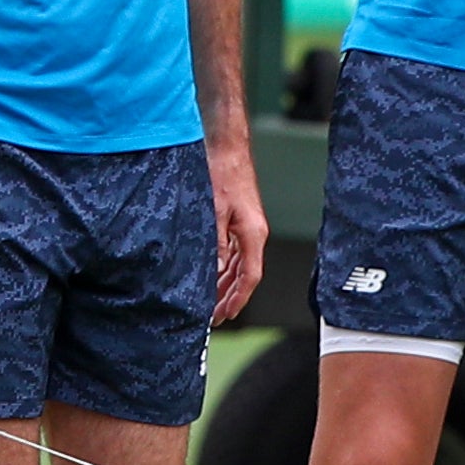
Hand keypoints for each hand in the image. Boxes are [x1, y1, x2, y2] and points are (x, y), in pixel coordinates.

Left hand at [206, 139, 267, 325]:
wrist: (227, 147)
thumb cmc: (222, 173)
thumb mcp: (214, 212)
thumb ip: (216, 243)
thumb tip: (215, 269)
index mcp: (253, 234)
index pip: (250, 276)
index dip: (238, 298)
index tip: (227, 315)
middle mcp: (254, 234)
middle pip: (246, 275)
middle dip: (230, 297)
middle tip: (213, 317)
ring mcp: (248, 228)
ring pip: (239, 265)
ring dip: (226, 284)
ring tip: (210, 303)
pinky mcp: (240, 221)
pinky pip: (234, 253)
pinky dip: (224, 268)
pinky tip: (212, 277)